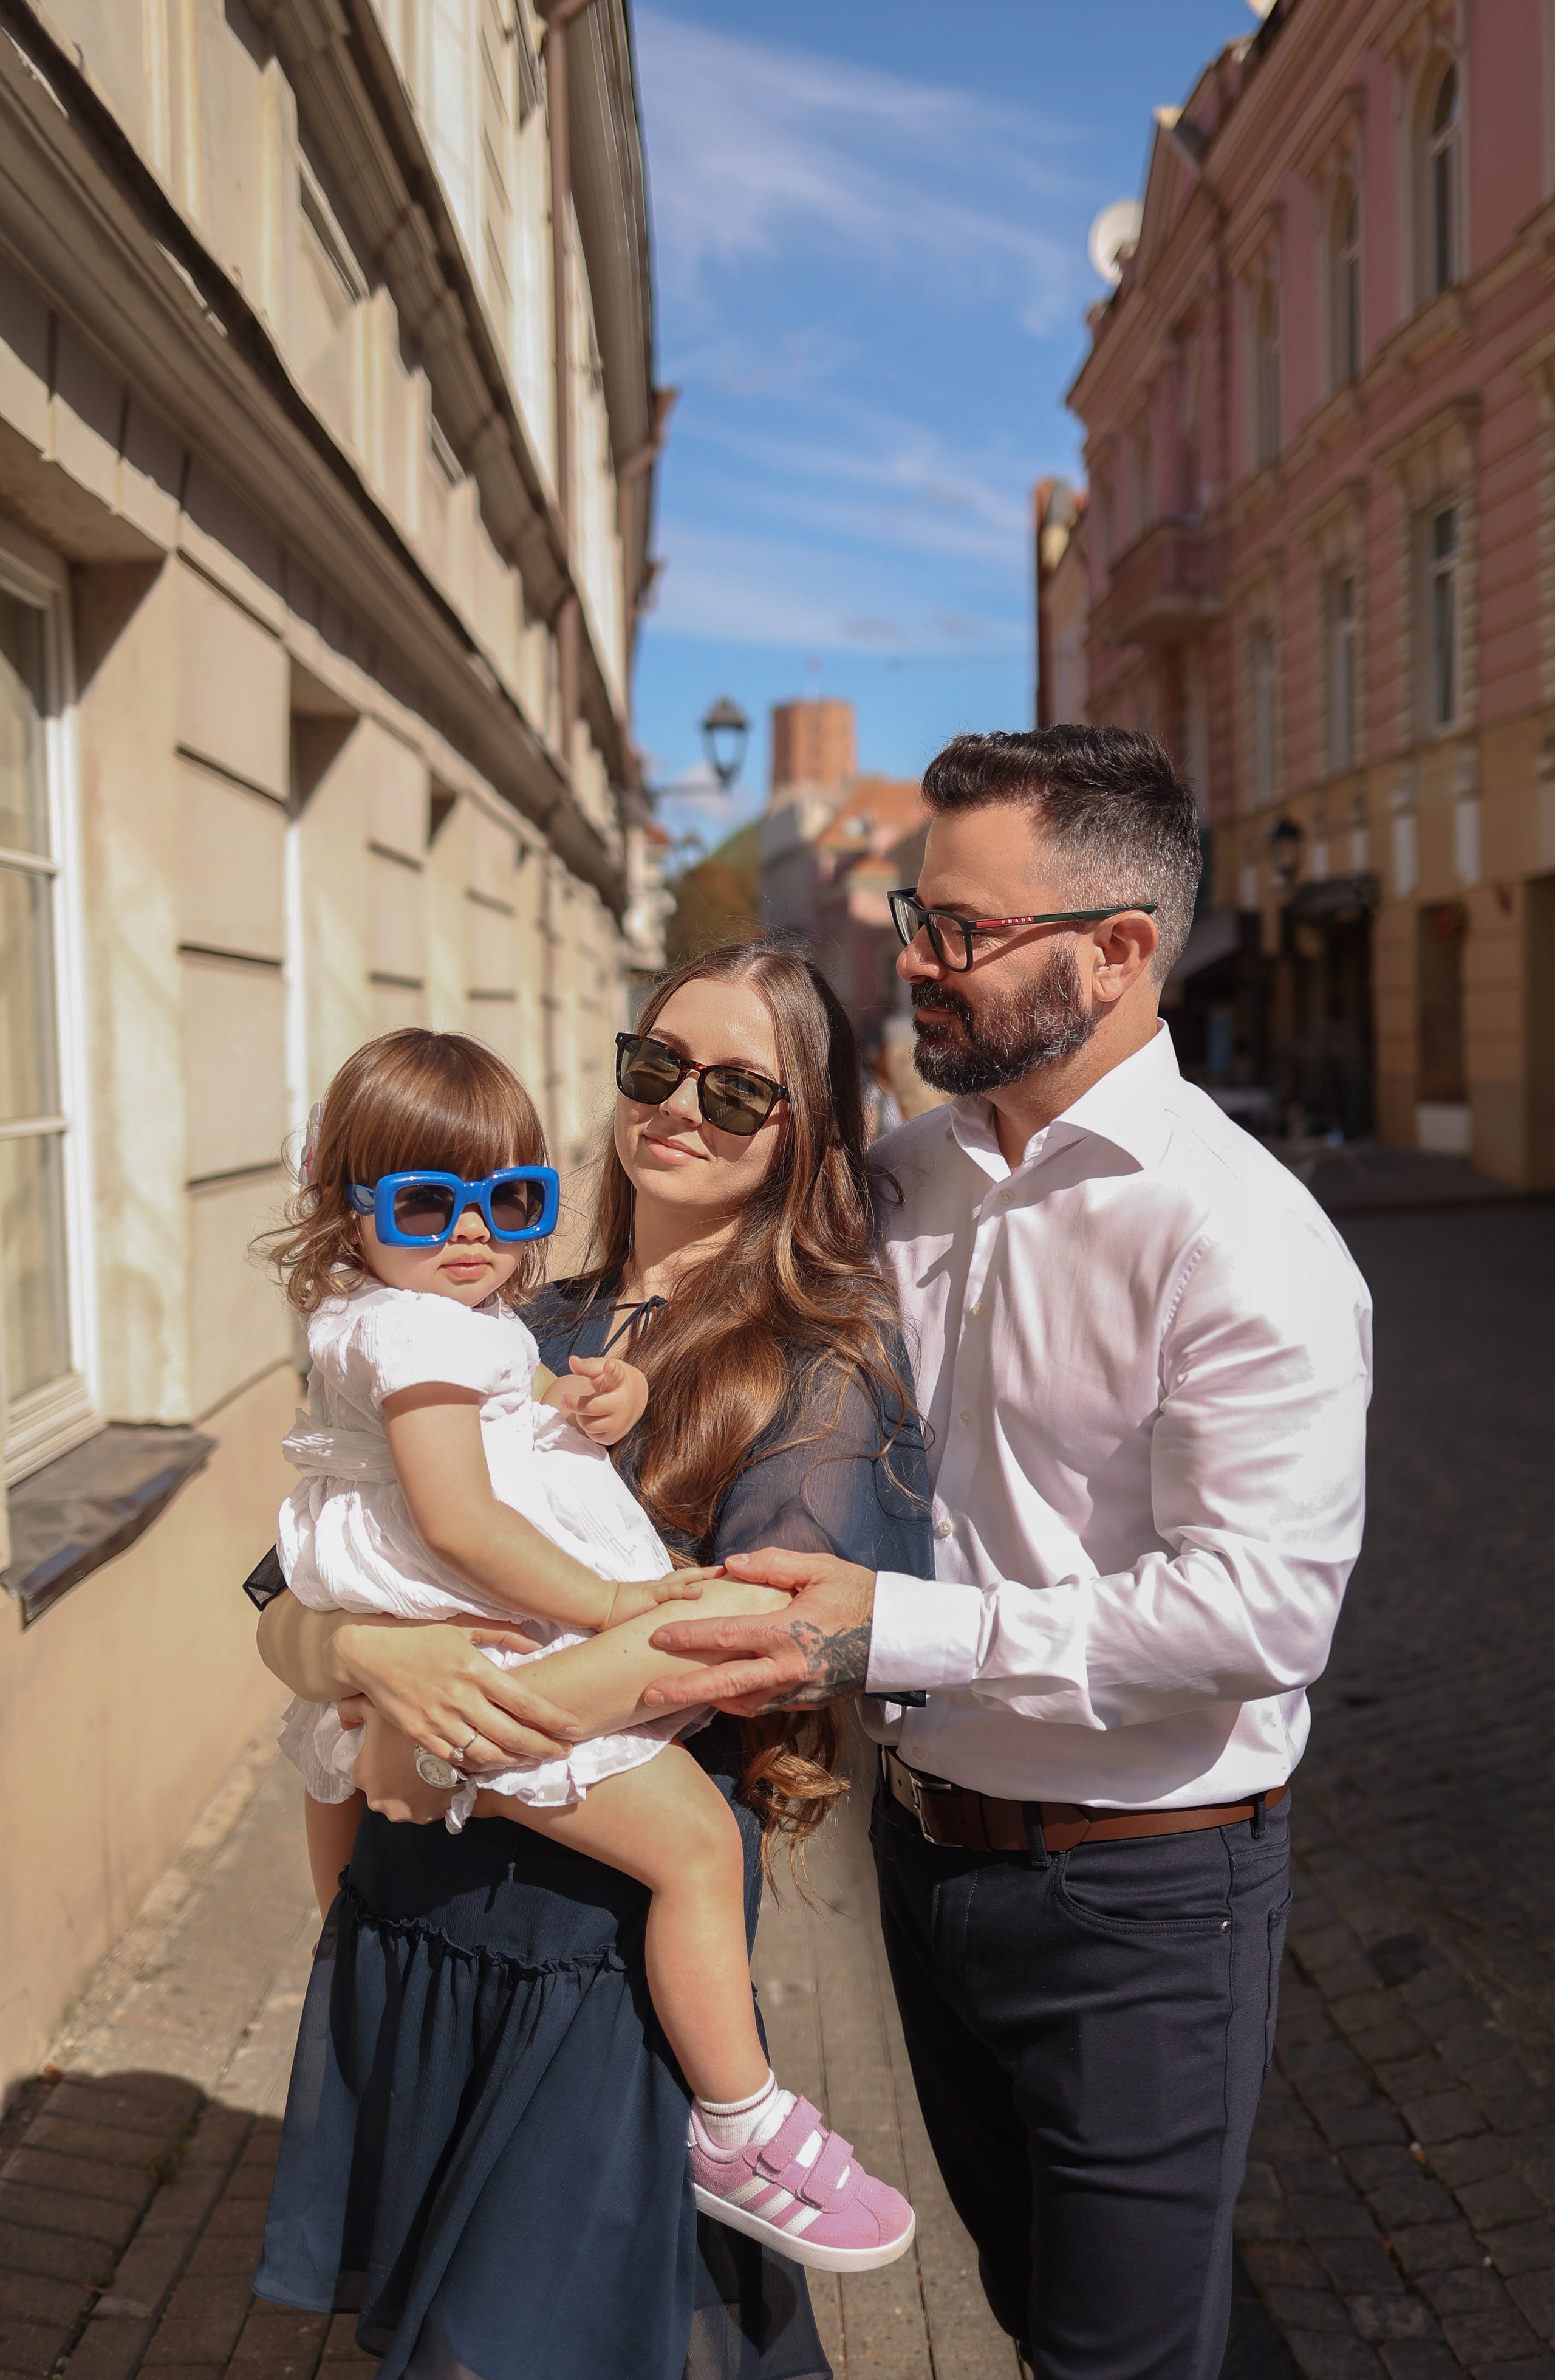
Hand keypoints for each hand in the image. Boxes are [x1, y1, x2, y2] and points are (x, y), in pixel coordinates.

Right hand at [334, 1615, 582, 1765]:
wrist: (368, 1653)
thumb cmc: (418, 1637)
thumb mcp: (461, 1625)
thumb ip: (502, 1634)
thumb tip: (537, 1643)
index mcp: (475, 1669)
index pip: (524, 1701)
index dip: (553, 1719)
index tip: (575, 1728)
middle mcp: (460, 1698)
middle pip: (511, 1734)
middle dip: (543, 1748)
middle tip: (563, 1753)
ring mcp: (439, 1720)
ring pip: (486, 1753)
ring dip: (515, 1761)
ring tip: (532, 1759)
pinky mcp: (420, 1735)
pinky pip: (457, 1759)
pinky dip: (479, 1764)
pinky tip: (495, 1762)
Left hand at [352, 1707, 454, 1822]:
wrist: (452, 1746)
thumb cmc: (409, 1728)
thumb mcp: (374, 1707)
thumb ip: (350, 1709)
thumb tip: (344, 1722)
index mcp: (361, 1775)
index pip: (365, 1766)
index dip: (380, 1755)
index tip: (395, 1747)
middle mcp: (375, 1800)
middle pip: (382, 1786)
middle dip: (393, 1775)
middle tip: (411, 1757)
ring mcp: (400, 1812)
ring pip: (401, 1800)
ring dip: (409, 1789)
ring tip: (425, 1767)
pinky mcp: (422, 1818)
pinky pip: (422, 1807)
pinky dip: (427, 1797)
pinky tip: (436, 1779)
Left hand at [548, 1355, 648, 1445]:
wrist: (636, 1399)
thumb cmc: (613, 1381)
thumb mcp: (602, 1369)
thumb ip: (586, 1366)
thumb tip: (571, 1360)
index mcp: (619, 1381)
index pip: (616, 1376)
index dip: (611, 1370)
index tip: (609, 1365)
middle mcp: (623, 1403)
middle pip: (589, 1407)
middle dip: (572, 1403)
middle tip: (564, 1398)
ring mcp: (620, 1422)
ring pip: (587, 1425)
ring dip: (582, 1416)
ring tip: (587, 1408)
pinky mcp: (615, 1437)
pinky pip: (592, 1436)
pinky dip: (589, 1427)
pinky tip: (595, 1418)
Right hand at [603, 1565, 720, 1629]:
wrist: (597, 1606)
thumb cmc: (616, 1614)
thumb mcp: (642, 1617)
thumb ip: (656, 1620)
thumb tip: (669, 1633)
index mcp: (659, 1593)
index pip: (683, 1582)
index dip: (701, 1579)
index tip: (719, 1578)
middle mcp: (660, 1589)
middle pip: (689, 1576)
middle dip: (709, 1573)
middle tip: (729, 1571)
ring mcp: (655, 1591)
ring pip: (683, 1579)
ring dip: (703, 1576)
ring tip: (722, 1574)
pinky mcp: (648, 1595)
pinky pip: (669, 1591)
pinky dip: (684, 1591)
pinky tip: (700, 1592)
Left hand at [643, 1549, 875, 1714]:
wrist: (901, 1638)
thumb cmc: (861, 1596)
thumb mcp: (820, 1569)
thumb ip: (773, 1565)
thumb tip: (731, 1565)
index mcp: (787, 1632)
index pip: (726, 1635)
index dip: (689, 1636)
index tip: (658, 1636)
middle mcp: (788, 1668)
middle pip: (724, 1684)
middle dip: (683, 1690)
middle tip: (649, 1694)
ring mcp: (798, 1691)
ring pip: (742, 1703)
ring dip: (708, 1702)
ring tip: (678, 1698)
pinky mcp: (808, 1703)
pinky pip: (764, 1707)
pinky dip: (739, 1704)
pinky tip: (723, 1699)